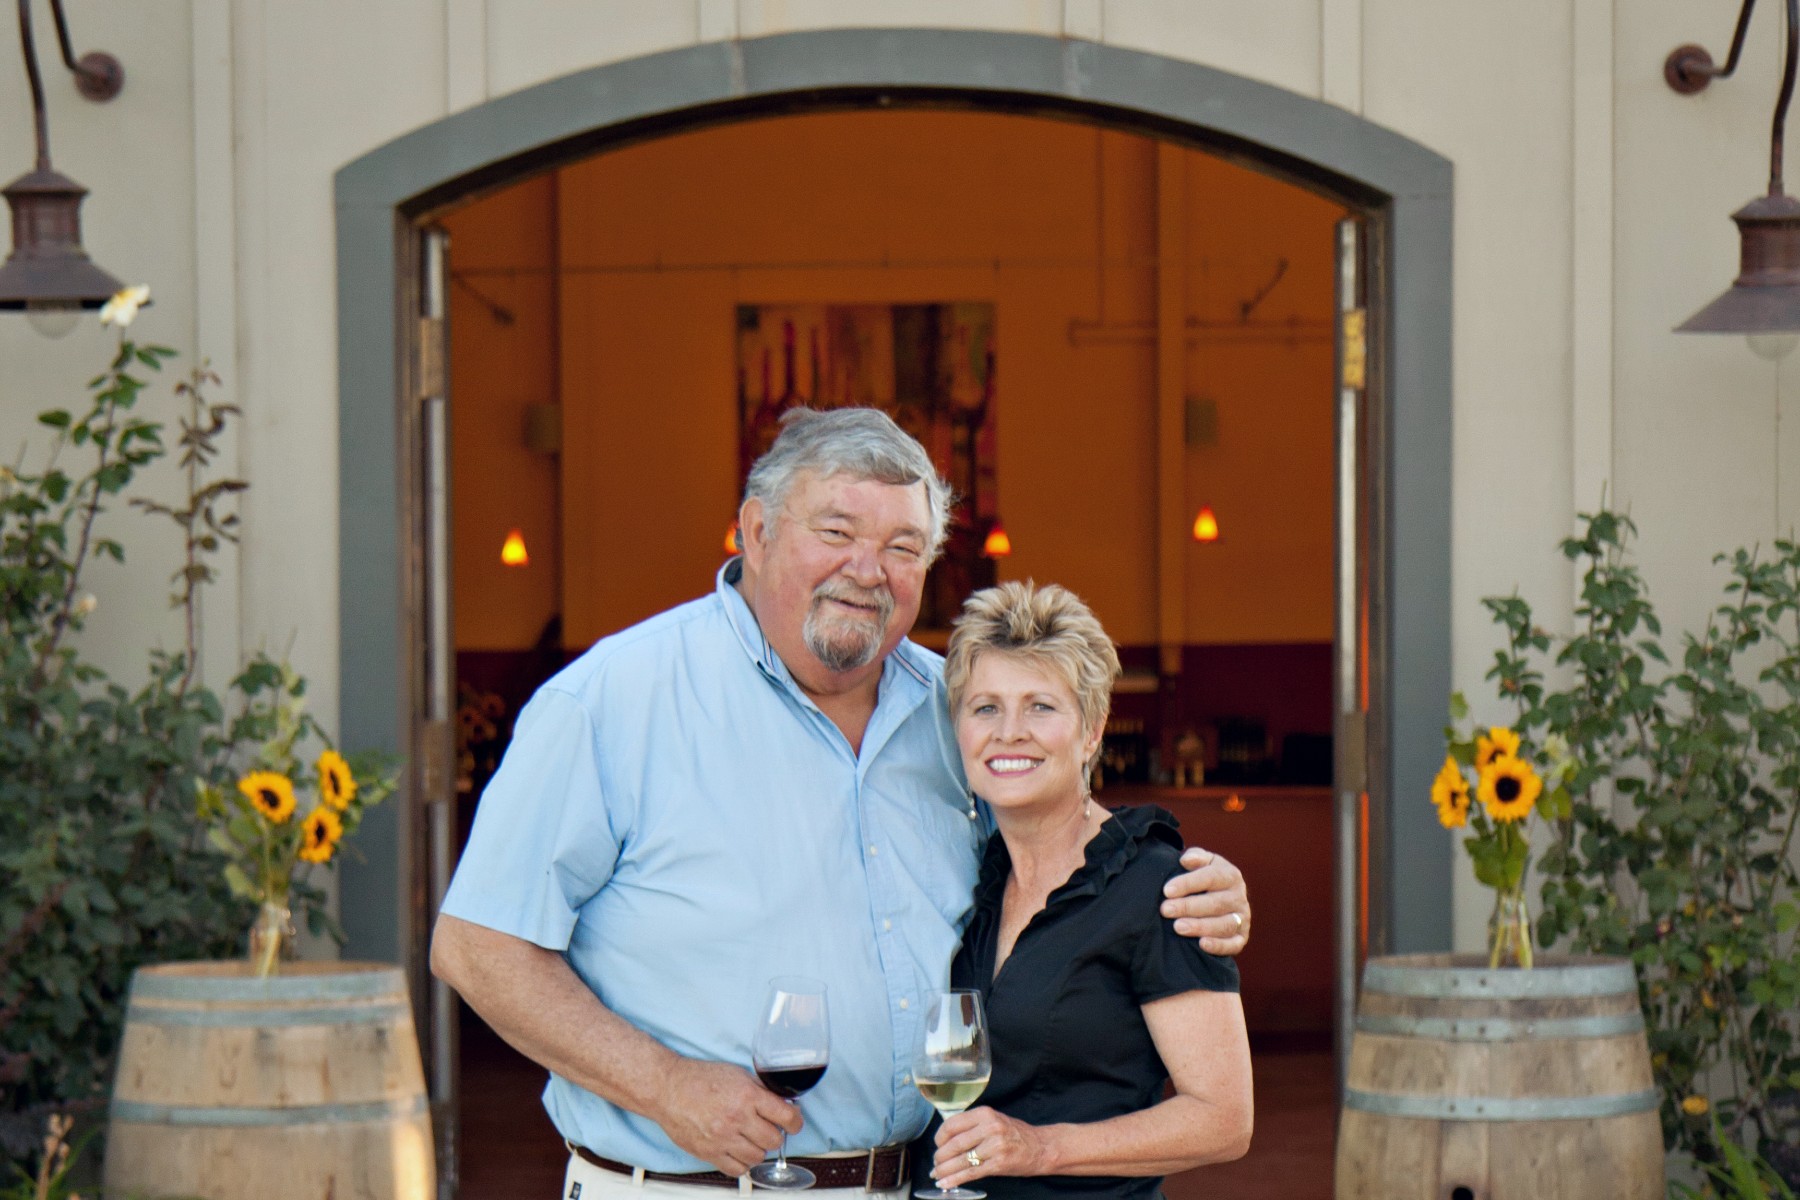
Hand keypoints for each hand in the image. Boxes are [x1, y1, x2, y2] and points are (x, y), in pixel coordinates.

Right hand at [652, 1057, 801, 1175]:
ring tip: (751, 1139)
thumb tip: (783, 1105)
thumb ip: (760, 1091)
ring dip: (758, 1149)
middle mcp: (737, 1118)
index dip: (795, 1122)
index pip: (786, 1117)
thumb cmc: (699, 1079)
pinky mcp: (709, 1153)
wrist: (668, 1088)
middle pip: (774, 1140)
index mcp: (747, 1096)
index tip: (794, 1123)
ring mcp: (722, 1138)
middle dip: (775, 1134)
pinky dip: (742, 1163)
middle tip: (767, 1128)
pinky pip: (737, 1169)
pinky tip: (738, 1151)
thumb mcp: (737, 1074)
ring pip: (757, 1157)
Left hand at [931, 1107, 1053, 1187]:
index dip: (939, 1137)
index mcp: (985, 1113)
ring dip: (945, 1170)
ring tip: (936, 1175)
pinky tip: (946, 1183)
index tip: (937, 1145)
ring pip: (961, 1160)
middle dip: (940, 1157)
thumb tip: (946, 1140)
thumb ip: (972, 1126)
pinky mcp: (998, 1164)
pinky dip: (955, 1179)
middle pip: (955, 1144)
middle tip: (935, 1164)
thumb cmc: (1015, 1134)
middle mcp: (990, 1128)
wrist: (1041, 1147)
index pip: (952, 1124)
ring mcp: (995, 1146)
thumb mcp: (994, 1120)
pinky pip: (971, 1173)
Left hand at [1160, 846, 1250, 954]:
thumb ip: (1196, 857)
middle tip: (1166, 910)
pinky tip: (1202, 944)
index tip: (1167, 890)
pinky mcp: (1241, 937)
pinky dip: (1219, 946)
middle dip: (1188, 907)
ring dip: (1200, 926)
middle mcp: (1238, 897)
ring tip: (1178, 927)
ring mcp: (1242, 918)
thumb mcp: (1203, 863)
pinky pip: (1233, 944)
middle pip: (1215, 903)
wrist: (1219, 896)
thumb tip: (1186, 860)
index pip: (1210, 877)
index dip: (1188, 883)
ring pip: (1224, 924)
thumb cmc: (1204, 878)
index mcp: (1230, 875)